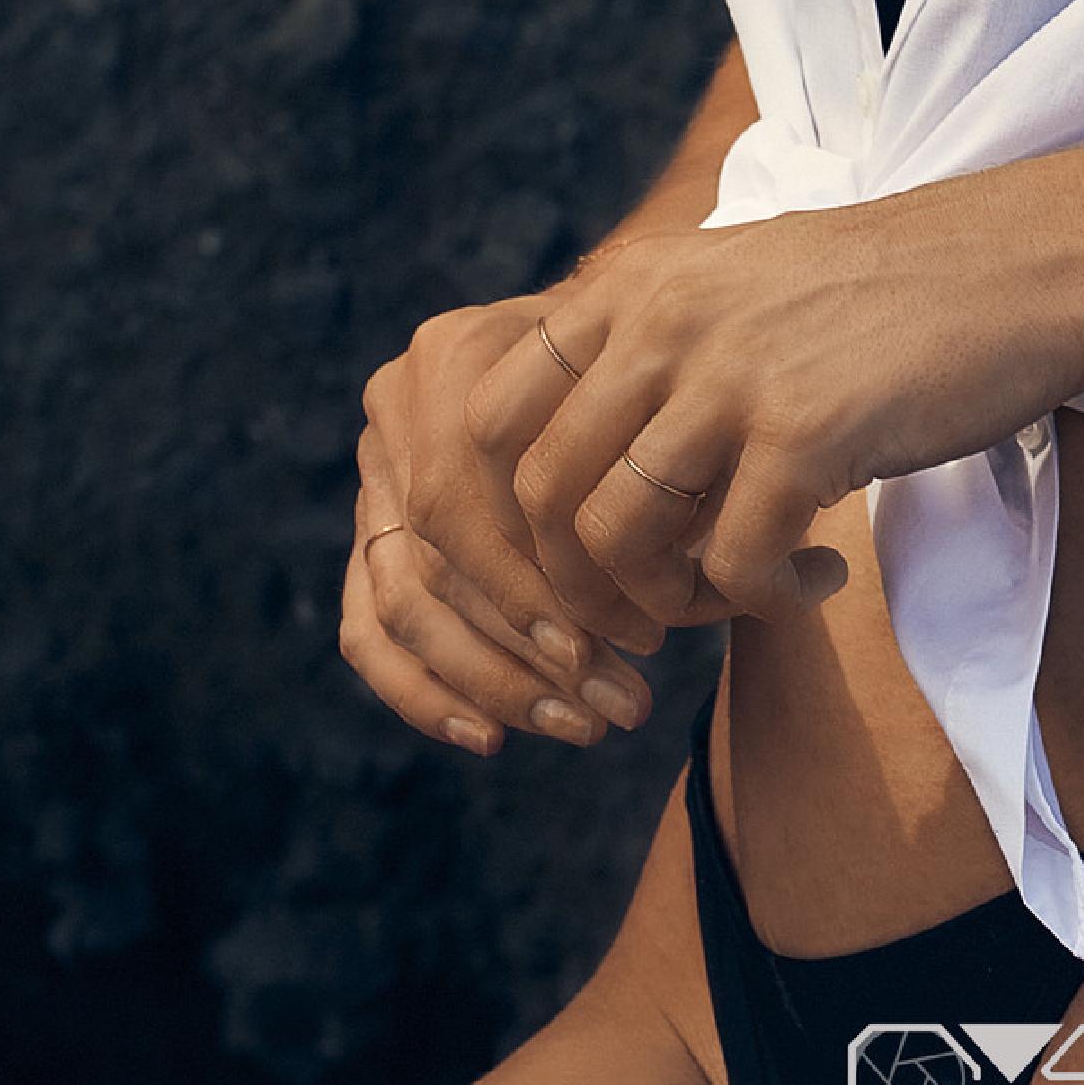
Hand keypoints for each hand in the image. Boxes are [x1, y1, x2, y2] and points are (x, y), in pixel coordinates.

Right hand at [342, 281, 736, 763]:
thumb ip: (660, 485)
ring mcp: (373, 467)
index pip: (473, 500)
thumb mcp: (663, 405)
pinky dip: (421, 693)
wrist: (611, 348)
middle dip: (535, 648)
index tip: (647, 640)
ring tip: (584, 726)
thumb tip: (715, 596)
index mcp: (459, 352)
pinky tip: (492, 736)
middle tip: (621, 707)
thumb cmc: (656, 380)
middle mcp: (398, 401)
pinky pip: (368, 628)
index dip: (548, 587)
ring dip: (493, 683)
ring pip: (404, 605)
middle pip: (442, 557)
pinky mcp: (372, 529)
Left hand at [458, 157, 1083, 643]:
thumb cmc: (882, 287)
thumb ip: (649, 342)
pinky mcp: (802, 434)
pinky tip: (818, 575)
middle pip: (539, 495)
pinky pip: (731, 568)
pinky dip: (764, 600)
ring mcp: (727, 376)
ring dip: (664, 603)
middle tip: (650, 612)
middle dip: (579, 585)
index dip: (510, 514)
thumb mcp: (734, 278)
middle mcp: (660, 321)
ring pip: (615, 540)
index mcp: (632, 283)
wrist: (1018, 265)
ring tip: (732, 599)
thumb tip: (574, 459)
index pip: (491, 416)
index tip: (577, 556)